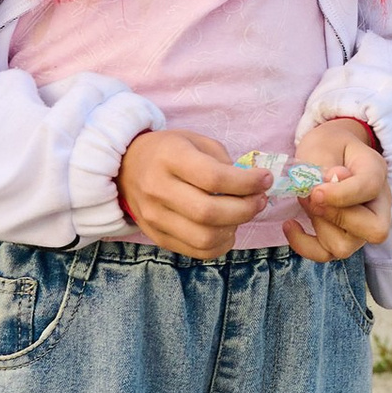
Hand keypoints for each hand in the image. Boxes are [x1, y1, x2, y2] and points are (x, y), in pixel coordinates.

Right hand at [119, 129, 267, 254]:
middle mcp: (158, 189)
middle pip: (210, 213)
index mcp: (170, 158)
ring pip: (204, 238)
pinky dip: (220, 245)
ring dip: (234, 229)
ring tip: (243, 214)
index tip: (265, 179)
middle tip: (259, 200)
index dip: (247, 182)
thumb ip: (223, 161)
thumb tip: (251, 186)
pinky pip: (196, 251)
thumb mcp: (195, 141)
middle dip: (246, 209)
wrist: (126, 168)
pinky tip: (228, 229)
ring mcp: (155, 217)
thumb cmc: (168, 151)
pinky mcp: (157, 237)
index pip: (214, 178)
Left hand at [283, 117, 390, 262]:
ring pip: (346, 246)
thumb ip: (327, 164)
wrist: (330, 152)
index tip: (316, 190)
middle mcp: (377, 204)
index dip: (342, 194)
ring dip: (319, 226)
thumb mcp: (326, 145)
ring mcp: (361, 226)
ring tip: (306, 201)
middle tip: (313, 197)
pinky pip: (324, 255)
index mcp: (376, 173)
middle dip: (337, 217)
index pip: (370, 189)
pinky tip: (290, 225)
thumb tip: (327, 186)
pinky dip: (303, 245)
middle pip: (374, 230)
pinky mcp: (341, 238)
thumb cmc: (329, 146)